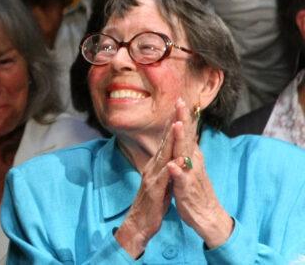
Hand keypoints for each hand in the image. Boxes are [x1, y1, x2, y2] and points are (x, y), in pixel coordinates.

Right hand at [114, 119, 174, 256]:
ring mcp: (153, 176)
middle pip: (166, 140)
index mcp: (158, 163)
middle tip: (180, 103)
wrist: (140, 222)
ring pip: (164, 154)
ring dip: (171, 139)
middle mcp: (154, 165)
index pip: (169, 139)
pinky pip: (164, 177)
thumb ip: (166, 165)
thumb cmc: (153, 202)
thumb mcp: (161, 179)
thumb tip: (173, 153)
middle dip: (174, 121)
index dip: (176, 122)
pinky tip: (177, 160)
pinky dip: (170, 168)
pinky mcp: (154, 190)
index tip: (184, 106)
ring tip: (178, 124)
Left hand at [165, 99, 232, 247]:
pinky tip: (174, 164)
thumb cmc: (194, 190)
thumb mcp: (189, 166)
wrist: (206, 216)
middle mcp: (192, 162)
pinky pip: (182, 180)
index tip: (179, 98)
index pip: (186, 133)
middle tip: (180, 102)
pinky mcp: (187, 190)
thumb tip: (186, 133)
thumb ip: (187, 150)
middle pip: (187, 137)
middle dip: (183, 120)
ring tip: (177, 126)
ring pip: (185, 155)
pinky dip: (178, 172)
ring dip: (181, 141)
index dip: (182, 116)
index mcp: (191, 156)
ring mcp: (190, 175)